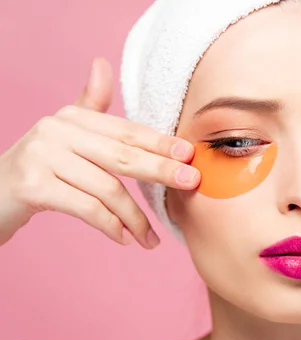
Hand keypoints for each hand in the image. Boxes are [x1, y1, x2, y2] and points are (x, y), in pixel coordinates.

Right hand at [0, 57, 200, 247]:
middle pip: (122, 155)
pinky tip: (124, 239)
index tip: (190, 156)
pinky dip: (110, 226)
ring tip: (150, 239)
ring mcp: (42, 157)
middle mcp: (56, 130)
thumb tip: (102, 63)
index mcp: (72, 117)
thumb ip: (89, 106)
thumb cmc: (40, 166)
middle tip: (191, 184)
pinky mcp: (33, 186)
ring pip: (107, 188)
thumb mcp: (65, 134)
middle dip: (161, 170)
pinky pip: (87, 208)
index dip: (161, 143)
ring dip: (135, 217)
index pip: (127, 131)